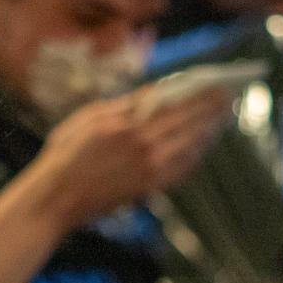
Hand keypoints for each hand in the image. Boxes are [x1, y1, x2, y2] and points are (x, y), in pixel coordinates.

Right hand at [31, 83, 232, 227]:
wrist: (55, 199)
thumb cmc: (64, 156)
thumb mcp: (86, 119)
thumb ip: (123, 105)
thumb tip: (153, 92)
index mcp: (129, 125)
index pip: (176, 104)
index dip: (200, 94)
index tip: (217, 83)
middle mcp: (145, 147)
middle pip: (189, 123)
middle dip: (211, 110)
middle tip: (227, 98)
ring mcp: (149, 170)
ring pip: (191, 146)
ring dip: (208, 131)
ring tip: (219, 119)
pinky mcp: (148, 188)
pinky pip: (181, 169)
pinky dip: (195, 155)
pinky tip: (200, 147)